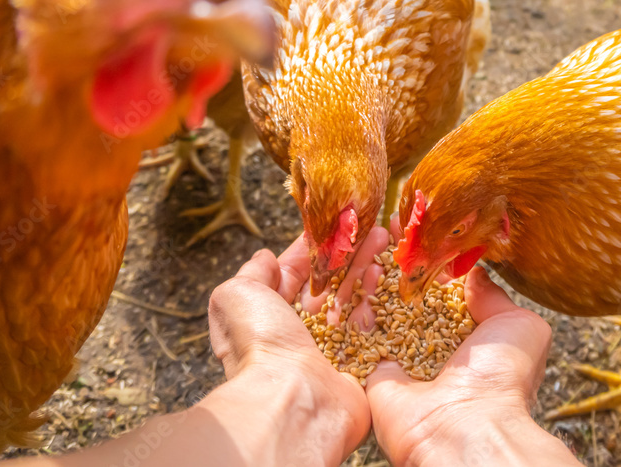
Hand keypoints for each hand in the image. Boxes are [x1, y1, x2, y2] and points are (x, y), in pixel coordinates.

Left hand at [205, 236, 373, 465]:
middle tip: (371, 228)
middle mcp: (302, 333)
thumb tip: (264, 258)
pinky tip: (384, 273)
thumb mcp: (236, 296)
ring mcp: (334, 348)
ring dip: (368, 268)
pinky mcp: (362, 363)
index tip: (337, 223)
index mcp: (272, 317)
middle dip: (350, 253)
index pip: (299, 274)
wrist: (293, 397)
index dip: (317, 247)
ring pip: (356, 300)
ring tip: (383, 242)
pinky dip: (379, 298)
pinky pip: (375, 325)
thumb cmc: (260, 345)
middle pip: (332, 283)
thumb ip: (251, 273)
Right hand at [363, 219, 581, 466]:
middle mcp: (431, 346)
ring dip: (371, 275)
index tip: (417, 225)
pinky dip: (350, 304)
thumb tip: (473, 271)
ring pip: (377, 307)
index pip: (442, 289)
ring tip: (368, 243)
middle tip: (386, 227)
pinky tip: (351, 271)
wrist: (465, 427)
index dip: (430, 258)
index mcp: (467, 337)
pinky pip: (353, 333)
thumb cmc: (501, 378)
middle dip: (395, 262)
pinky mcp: (369, 371)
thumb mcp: (520, 324)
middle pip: (405, 294)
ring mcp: (398, 358)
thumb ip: (495, 294)